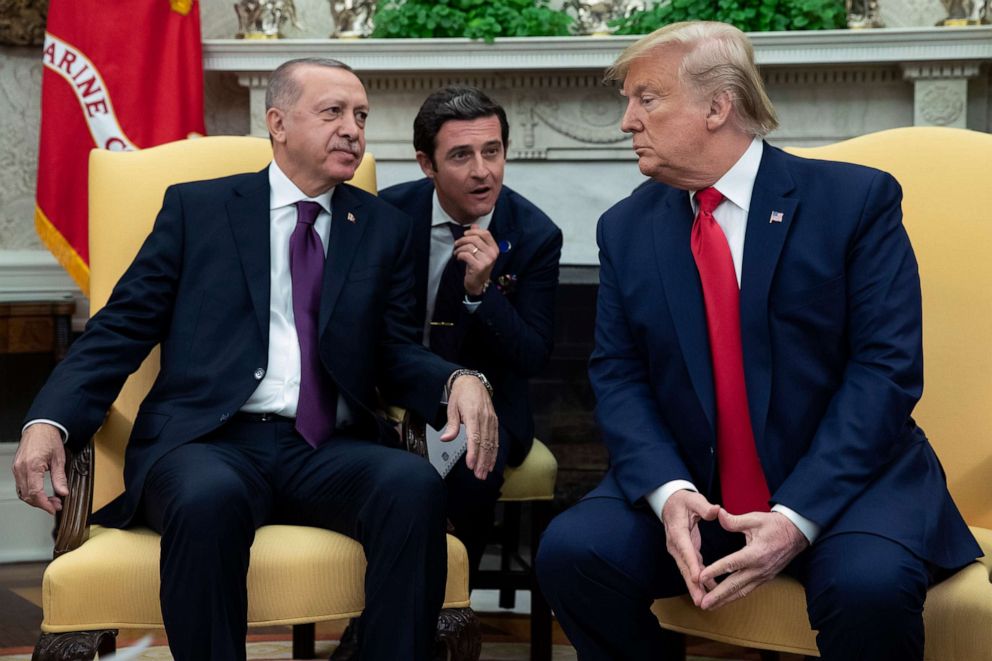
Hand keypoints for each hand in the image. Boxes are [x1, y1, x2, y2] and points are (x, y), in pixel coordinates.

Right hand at [12, 423, 68, 514]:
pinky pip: (20, 485)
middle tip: (55, 505)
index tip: (53, 509)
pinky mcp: (16, 468)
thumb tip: (63, 492)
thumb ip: (60, 478)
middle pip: (27, 495)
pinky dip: (29, 492)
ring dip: (35, 500)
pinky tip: (40, 493)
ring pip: (22, 492)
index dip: (45, 504)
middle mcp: (21, 469)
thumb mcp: (59, 459)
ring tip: (50, 500)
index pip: (35, 493)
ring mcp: (17, 469)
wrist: (40, 427)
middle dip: (42, 504)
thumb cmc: (49, 439)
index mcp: (32, 466)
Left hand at [442, 374, 497, 479]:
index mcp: (474, 415)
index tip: (471, 465)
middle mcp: (485, 418)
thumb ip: (451, 425)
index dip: (473, 453)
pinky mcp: (494, 422)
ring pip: (492, 443)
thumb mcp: (452, 407)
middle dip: (482, 461)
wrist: (473, 382)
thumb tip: (446, 438)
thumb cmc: (461, 394)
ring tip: (485, 472)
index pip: (474, 438)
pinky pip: (496, 439)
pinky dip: (495, 452)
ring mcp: (491, 420)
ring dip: (489, 459)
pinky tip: (492, 462)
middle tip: (479, 475)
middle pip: (485, 444)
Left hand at [453, 226, 498, 295]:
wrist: (478, 283)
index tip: (465, 234)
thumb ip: (478, 238)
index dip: (474, 231)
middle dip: (463, 240)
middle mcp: (492, 254)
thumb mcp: (480, 251)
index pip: (485, 233)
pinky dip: (459, 255)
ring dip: (459, 248)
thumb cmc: (478, 266)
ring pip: (469, 247)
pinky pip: (466, 255)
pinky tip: (459, 257)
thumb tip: (474, 225)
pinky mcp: (479, 267)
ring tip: (457, 252)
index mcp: (494, 248)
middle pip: (475, 239)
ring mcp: (487, 261)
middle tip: (457, 244)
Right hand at [661, 490, 719, 605]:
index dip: (691, 564)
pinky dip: (698, 580)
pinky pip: (691, 568)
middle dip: (692, 584)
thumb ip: (704, 507)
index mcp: (678, 531)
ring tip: (704, 602)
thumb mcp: (693, 499)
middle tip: (700, 600)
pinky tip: (708, 590)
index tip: (698, 577)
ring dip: (695, 586)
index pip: (685, 549)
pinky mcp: (684, 553)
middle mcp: (675, 544)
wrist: (670, 503)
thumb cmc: (683, 501)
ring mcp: (678, 550)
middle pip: (684, 566)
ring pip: (686, 571)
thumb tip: (716, 511)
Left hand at [697, 508, 808, 610]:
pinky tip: (725, 599)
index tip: (700, 577)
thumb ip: (734, 520)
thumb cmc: (775, 525)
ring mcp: (763, 576)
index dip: (715, 571)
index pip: (731, 565)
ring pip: (741, 591)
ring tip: (710, 606)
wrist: (797, 534)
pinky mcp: (765, 578)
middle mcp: (759, 569)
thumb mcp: (755, 519)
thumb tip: (718, 515)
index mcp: (756, 553)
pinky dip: (735, 596)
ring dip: (725, 600)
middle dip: (718, 596)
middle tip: (703, 603)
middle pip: (735, 585)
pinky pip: (748, 590)